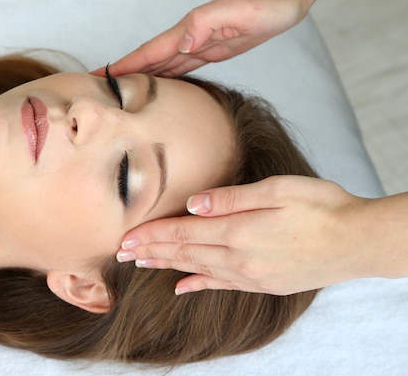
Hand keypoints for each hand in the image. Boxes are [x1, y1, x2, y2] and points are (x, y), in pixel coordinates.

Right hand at [93, 0, 305, 76]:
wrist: (284, 0)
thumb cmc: (265, 4)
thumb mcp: (237, 12)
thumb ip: (206, 23)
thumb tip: (182, 44)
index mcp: (189, 31)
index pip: (149, 51)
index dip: (125, 65)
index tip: (99, 76)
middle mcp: (188, 38)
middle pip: (148, 60)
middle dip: (124, 74)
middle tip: (100, 90)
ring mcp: (198, 45)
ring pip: (162, 65)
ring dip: (141, 78)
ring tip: (121, 92)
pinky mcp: (210, 51)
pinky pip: (180, 67)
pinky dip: (165, 77)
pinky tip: (158, 85)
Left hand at [117, 176, 370, 294]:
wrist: (358, 242)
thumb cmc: (321, 207)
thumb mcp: (277, 190)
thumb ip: (230, 198)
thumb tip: (193, 204)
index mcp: (238, 231)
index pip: (182, 233)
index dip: (151, 234)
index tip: (126, 236)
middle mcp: (238, 258)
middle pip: (183, 253)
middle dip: (149, 251)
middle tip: (121, 252)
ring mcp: (250, 275)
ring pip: (196, 270)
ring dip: (165, 266)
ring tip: (140, 264)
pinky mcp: (262, 284)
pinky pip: (220, 285)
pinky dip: (196, 285)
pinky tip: (180, 288)